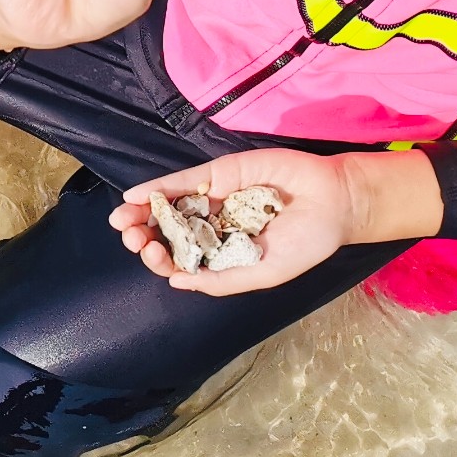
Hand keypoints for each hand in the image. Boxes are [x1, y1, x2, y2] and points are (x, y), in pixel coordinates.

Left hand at [108, 148, 444, 296]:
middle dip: (144, 235)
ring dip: (142, 214)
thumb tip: (177, 283)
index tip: (152, 257)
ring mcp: (212, 198)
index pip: (182, 258)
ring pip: (169, 207)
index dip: (162, 258)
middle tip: (131, 238)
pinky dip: (158, 189)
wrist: (334, 202)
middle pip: (168, 232)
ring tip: (122, 221)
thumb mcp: (266, 271)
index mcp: (223, 253)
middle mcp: (212, 226)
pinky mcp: (218, 174)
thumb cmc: (306, 242)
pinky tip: (134, 196)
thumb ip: (224, 280)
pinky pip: (182, 182)